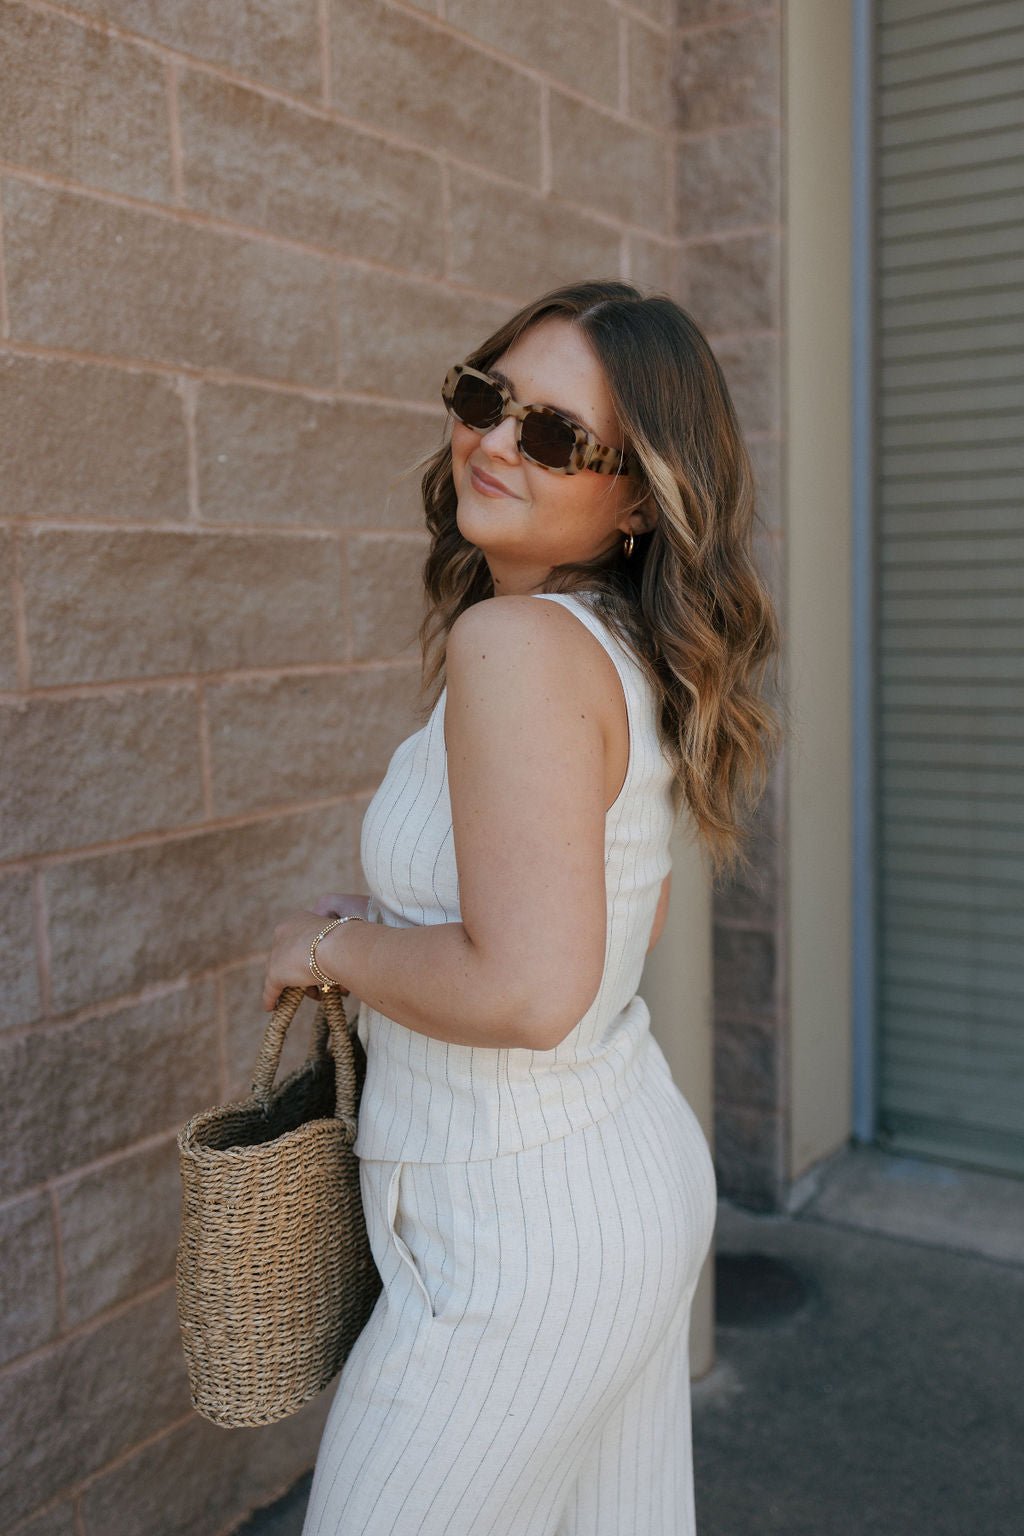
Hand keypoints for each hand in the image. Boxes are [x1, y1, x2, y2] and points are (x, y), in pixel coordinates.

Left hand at [261, 894, 369, 1010]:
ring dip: (296, 987)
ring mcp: (277, 953)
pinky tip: (271, 1007)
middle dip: (302, 973)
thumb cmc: (346, 940)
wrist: (339, 946)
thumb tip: (334, 961)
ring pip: (282, 974)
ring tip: (315, 996)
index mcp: (298, 920)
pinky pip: (270, 989)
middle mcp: (283, 932)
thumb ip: (329, 947)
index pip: (297, 941)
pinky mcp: (275, 973)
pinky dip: (270, 999)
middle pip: (288, 958)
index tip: (317, 967)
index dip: (307, 957)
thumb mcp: (337, 939)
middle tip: (318, 984)